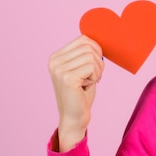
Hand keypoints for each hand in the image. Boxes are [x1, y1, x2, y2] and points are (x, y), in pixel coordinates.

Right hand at [48, 35, 104, 151]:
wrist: (75, 117)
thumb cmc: (82, 93)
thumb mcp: (83, 68)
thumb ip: (87, 53)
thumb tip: (101, 38)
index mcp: (56, 56)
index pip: (84, 39)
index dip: (96, 50)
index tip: (94, 66)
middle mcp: (54, 60)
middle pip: (89, 46)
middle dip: (99, 61)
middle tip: (93, 76)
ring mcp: (59, 69)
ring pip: (92, 56)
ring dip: (98, 70)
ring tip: (89, 81)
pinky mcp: (67, 77)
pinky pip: (93, 66)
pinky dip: (96, 76)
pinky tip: (86, 86)